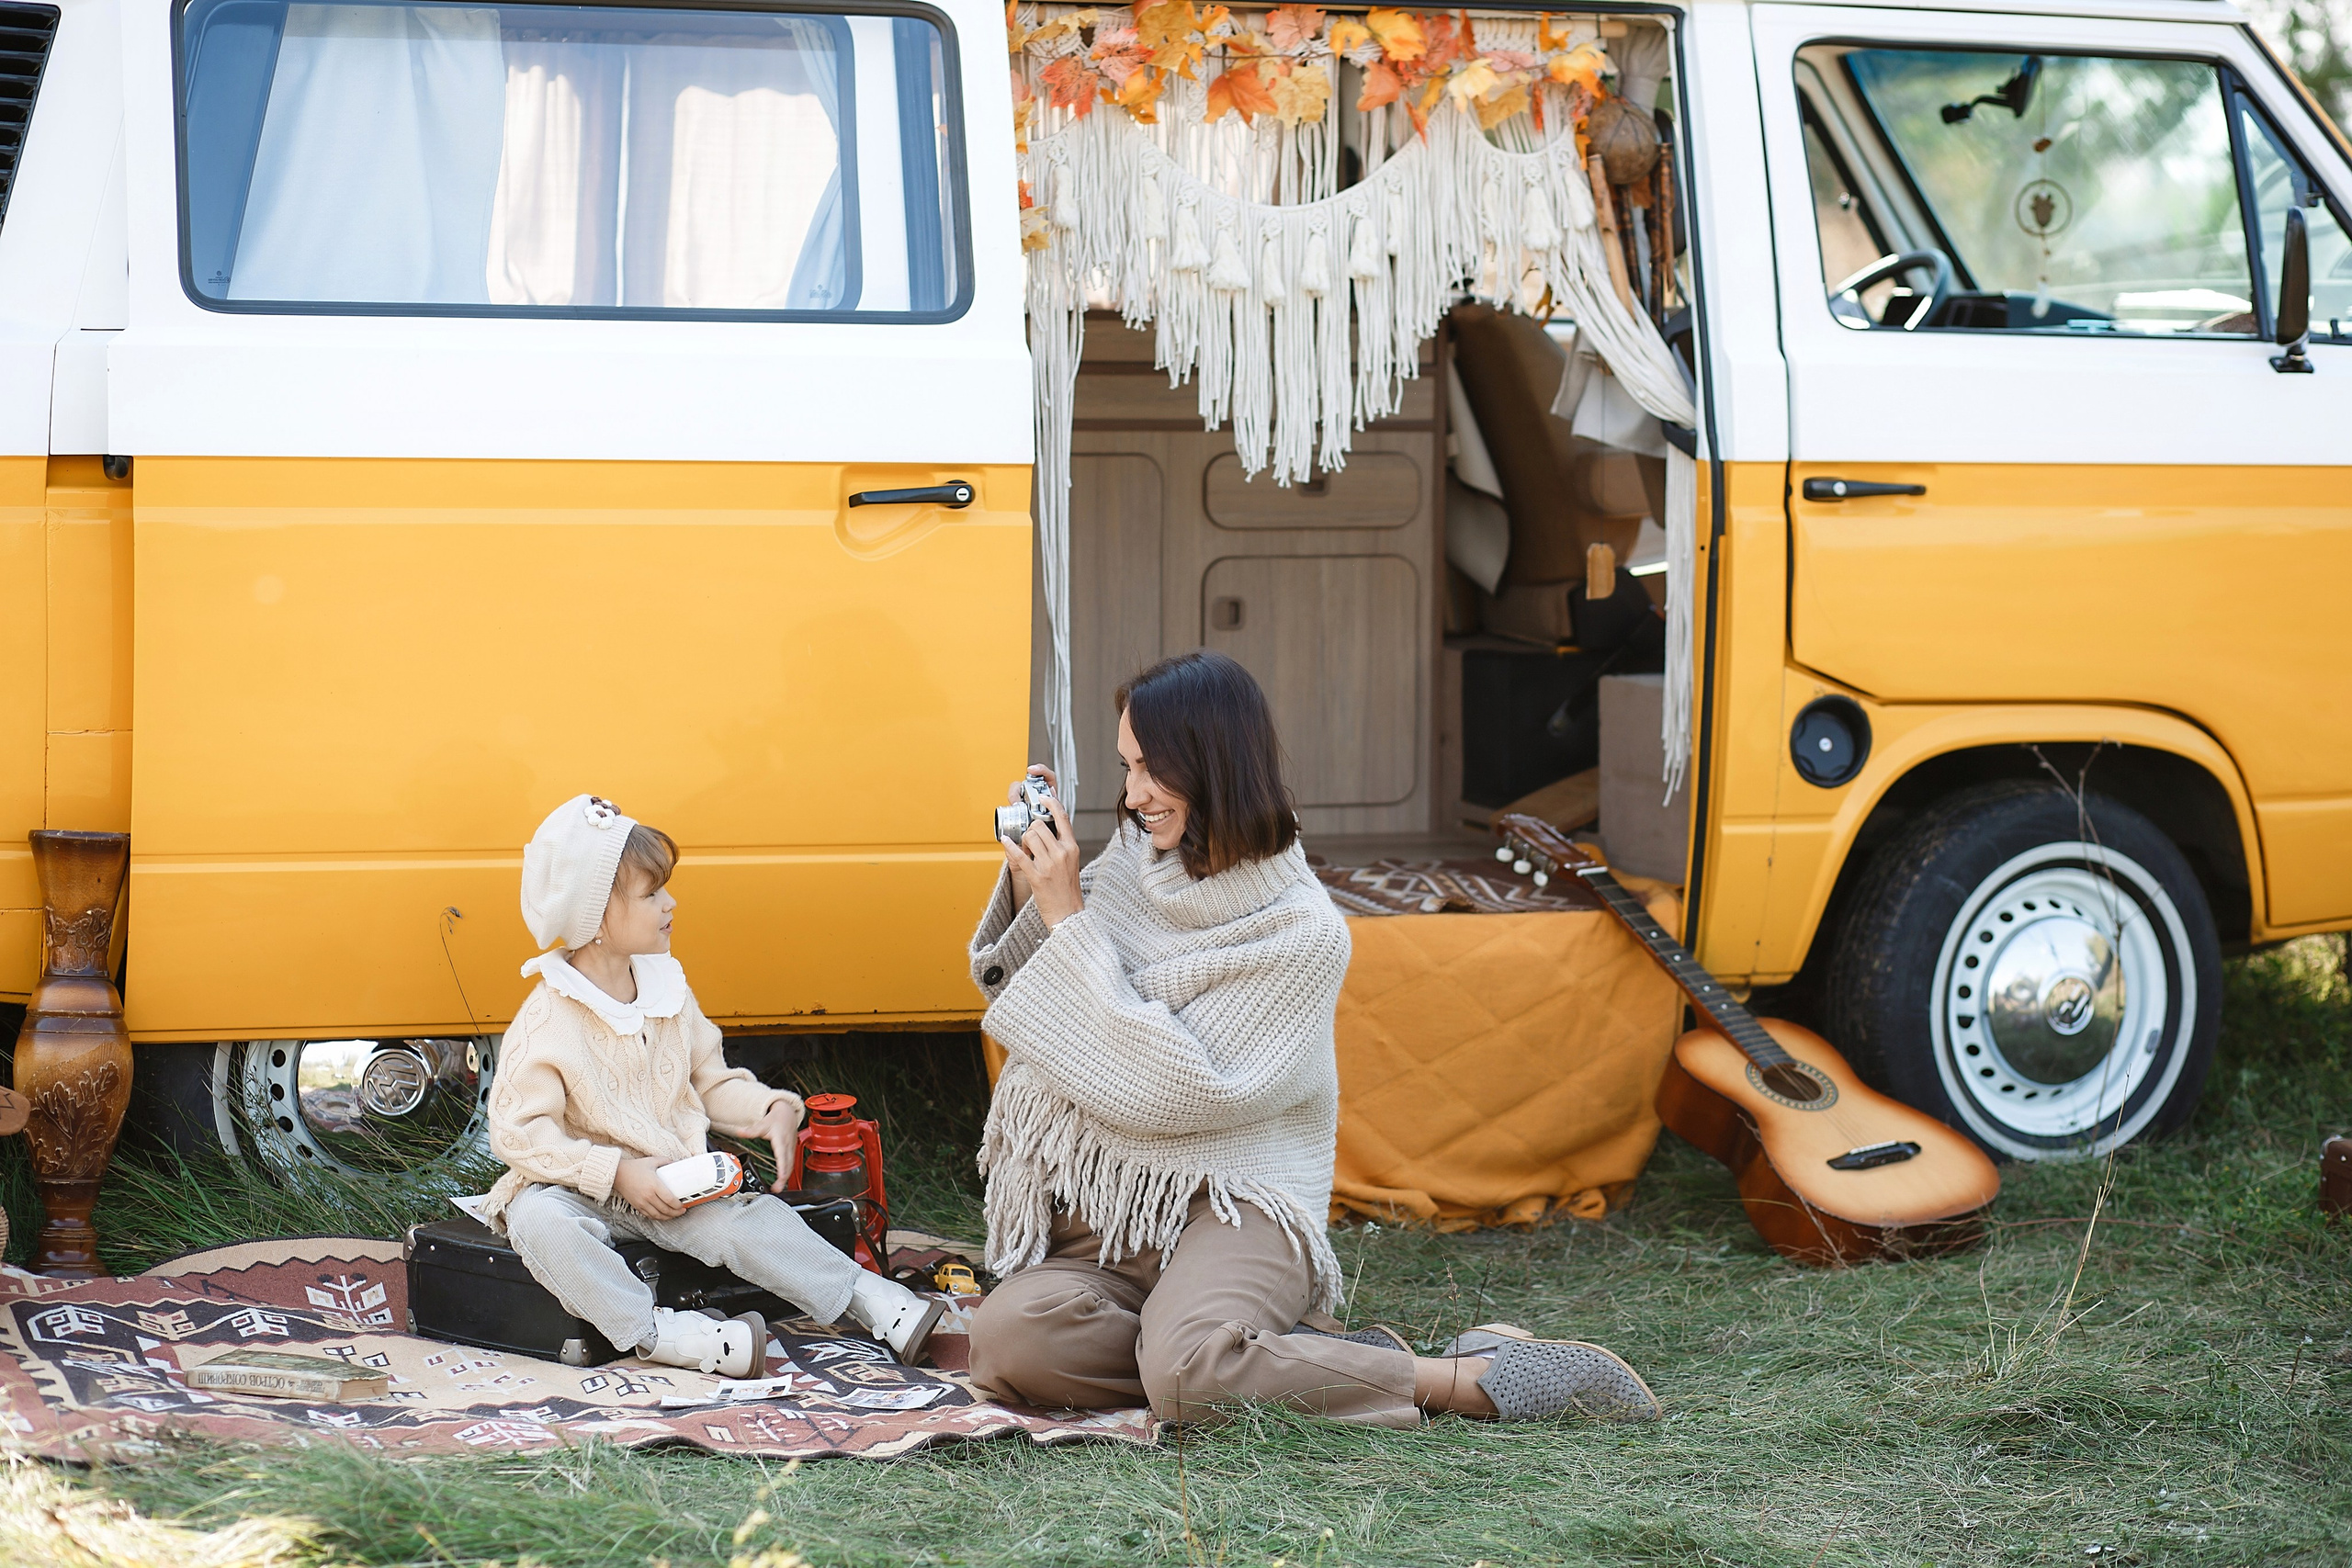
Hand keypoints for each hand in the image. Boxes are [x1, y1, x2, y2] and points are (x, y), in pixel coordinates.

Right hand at [614, 1156, 687, 1220]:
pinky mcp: (637, 1206)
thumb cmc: (635, 1167)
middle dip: (676, 1212)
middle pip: (665, 1210)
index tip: (683, 1204)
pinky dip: (658, 1217)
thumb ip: (665, 1161)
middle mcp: (648, 1196)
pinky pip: (649, 1215)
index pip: (669, 1199)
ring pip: (658, 1215)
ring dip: (668, 1217)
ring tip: (675, 1214)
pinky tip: (663, 1215)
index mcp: (654, 1185)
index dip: (678, 1205)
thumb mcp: (652, 1161)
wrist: (617, 1174)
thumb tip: (675, 1163)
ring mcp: (642, 1203)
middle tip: (682, 1210)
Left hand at [750, 1097, 804, 1193]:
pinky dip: (787, 1172)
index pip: (783, 1158)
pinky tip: (783, 1178)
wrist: (788, 1112)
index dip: (782, 1170)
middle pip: (788, 1165)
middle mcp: (788, 1146)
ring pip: (791, 1166)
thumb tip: (739, 1132)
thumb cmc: (777, 1118)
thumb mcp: (763, 1124)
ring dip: (786, 1177)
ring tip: (778, 1188)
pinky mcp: (792, 1150)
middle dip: (784, 1179)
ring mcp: (791, 1149)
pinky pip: (791, 1163)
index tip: (780, 1179)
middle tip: (776, 1189)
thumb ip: (751, 1130)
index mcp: (781, 1141)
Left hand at [999, 765, 1060, 905]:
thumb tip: (1049, 829)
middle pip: (1040, 826)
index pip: (1063, 817)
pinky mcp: (1037, 876)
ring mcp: (1050, 865)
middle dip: (1030, 829)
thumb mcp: (1072, 862)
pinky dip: (1010, 847)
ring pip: (1029, 837)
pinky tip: (1005, 842)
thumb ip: (1063, 845)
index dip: (1051, 803)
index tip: (1043, 797)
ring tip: (1025, 849)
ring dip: (1023, 841)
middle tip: (1029, 838)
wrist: (1069, 914)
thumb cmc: (1068, 889)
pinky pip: (1020, 856)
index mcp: (1072, 848)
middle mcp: (1062, 853)